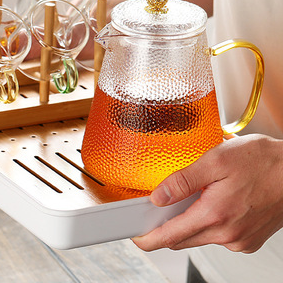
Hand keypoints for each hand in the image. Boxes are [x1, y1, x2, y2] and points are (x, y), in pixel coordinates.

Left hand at [132, 134, 282, 252]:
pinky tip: (214, 202)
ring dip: (189, 221)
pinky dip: (208, 222)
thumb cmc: (263, 162)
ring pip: (200, 236)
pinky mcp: (248, 239)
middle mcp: (228, 234)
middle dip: (167, 226)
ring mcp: (240, 240)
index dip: (149, 239)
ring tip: (196, 195)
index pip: (170, 236)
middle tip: (161, 207)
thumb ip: (183, 180)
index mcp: (215, 214)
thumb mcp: (216, 161)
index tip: (137, 238)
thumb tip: (159, 196)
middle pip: (183, 238)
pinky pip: (218, 235)